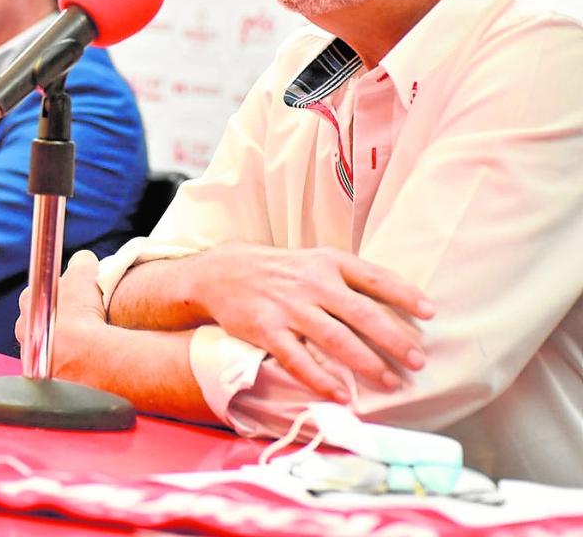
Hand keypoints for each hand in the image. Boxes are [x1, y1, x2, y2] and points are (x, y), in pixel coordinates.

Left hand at [16, 250, 110, 382]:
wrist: (86, 355)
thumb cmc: (81, 312)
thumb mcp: (84, 272)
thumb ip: (81, 262)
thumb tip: (84, 261)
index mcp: (28, 300)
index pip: (40, 292)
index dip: (58, 293)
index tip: (73, 297)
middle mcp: (24, 328)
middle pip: (41, 319)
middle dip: (57, 319)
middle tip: (81, 319)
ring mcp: (31, 354)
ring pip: (46, 344)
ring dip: (62, 343)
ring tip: (85, 342)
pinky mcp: (43, 375)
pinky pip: (55, 364)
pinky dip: (67, 362)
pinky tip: (83, 358)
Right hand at [187, 243, 433, 401]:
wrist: (224, 271)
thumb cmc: (281, 270)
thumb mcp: (316, 260)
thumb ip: (351, 278)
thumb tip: (399, 305)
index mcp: (328, 262)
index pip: (374, 277)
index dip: (404, 294)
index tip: (431, 313)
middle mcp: (311, 283)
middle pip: (361, 313)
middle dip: (394, 338)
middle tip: (419, 360)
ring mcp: (288, 307)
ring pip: (334, 339)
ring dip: (367, 363)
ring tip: (392, 382)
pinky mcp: (266, 330)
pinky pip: (297, 360)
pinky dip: (320, 380)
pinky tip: (341, 395)